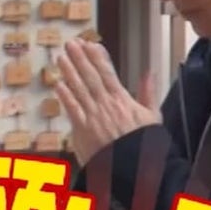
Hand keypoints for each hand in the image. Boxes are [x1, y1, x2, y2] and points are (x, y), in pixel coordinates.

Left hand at [54, 38, 161, 163]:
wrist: (132, 166)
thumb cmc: (144, 142)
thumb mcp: (152, 116)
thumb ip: (149, 93)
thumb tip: (149, 72)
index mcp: (123, 99)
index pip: (108, 73)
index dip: (98, 57)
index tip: (91, 44)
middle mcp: (105, 104)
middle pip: (90, 77)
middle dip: (80, 59)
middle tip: (71, 43)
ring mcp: (92, 116)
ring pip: (78, 89)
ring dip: (69, 72)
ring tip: (62, 57)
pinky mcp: (82, 129)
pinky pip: (71, 109)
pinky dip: (64, 96)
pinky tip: (58, 84)